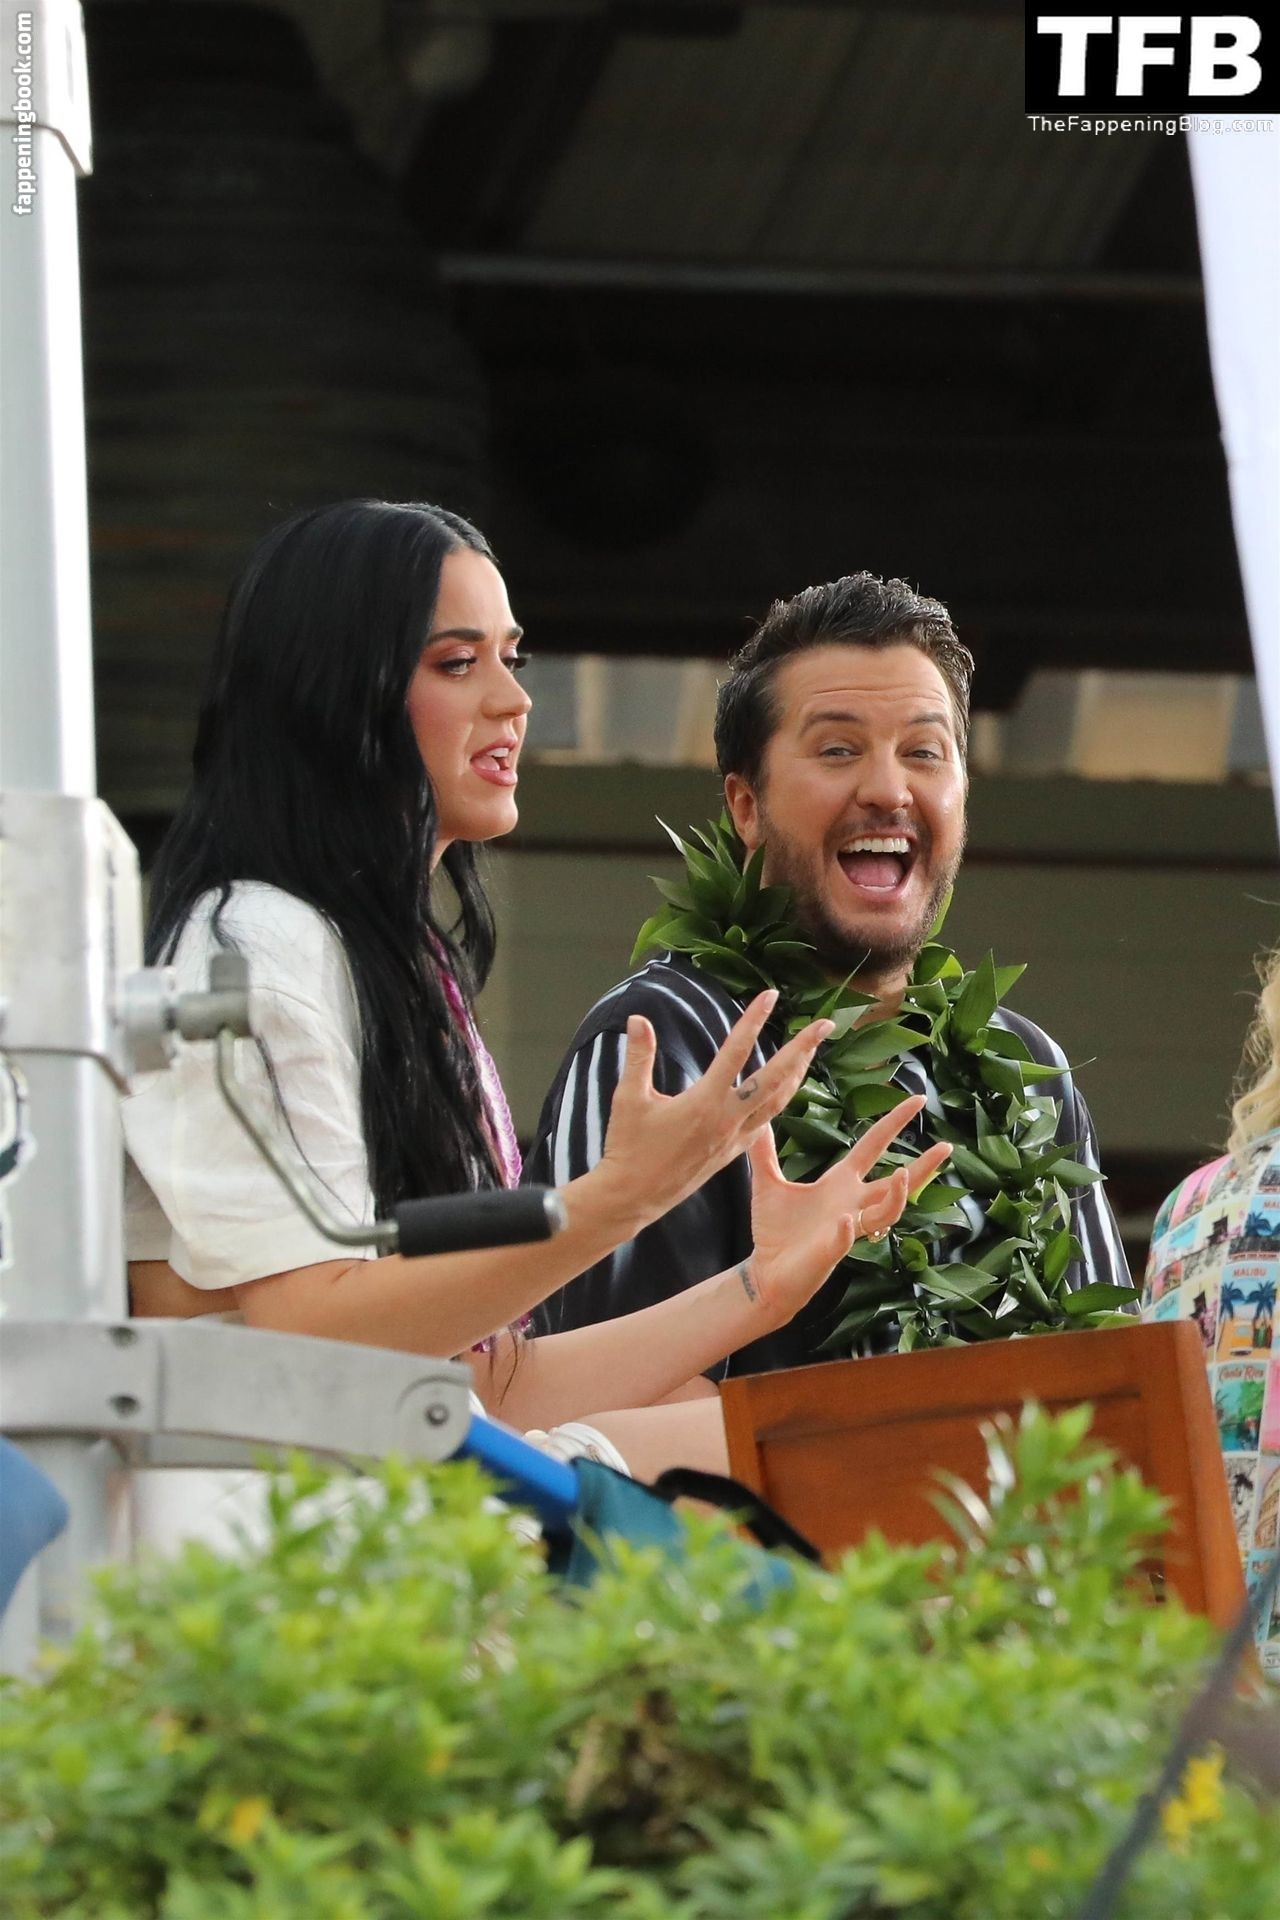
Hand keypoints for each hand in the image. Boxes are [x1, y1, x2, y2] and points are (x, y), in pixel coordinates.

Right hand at [593, 991, 835, 1229]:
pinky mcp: (733, 1153)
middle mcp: (727, 1119)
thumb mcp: (629, 1099)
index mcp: (705, 1102)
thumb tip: (638, 1018)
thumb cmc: (627, 1148)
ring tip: (811, 1052)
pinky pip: (765, 1123)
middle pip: (775, 1079)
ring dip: (797, 1075)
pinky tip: (782, 1092)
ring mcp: (734, 1139)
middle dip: (802, 1050)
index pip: (736, 1052)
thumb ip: (639, 1056)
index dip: (754, 1020)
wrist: (633, 1198)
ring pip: (778, 1103)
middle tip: (825, 1025)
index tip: (770, 995)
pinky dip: (778, 1102)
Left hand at [741, 1094, 952, 1329]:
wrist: (765, 1272)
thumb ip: (765, 1151)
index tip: (917, 1100)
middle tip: (946, 1146)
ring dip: (895, 1197)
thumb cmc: (774, 1231)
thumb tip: (758, 1117)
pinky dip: (848, 1230)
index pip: (873, 1145)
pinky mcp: (830, 1251)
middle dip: (922, 1166)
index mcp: (840, 1183)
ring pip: (885, 1214)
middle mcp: (852, 1203)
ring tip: (900, 1175)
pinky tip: (845, 1220)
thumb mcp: (768, 1183)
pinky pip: (846, 1239)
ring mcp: (846, 1228)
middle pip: (896, 1183)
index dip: (894, 1122)